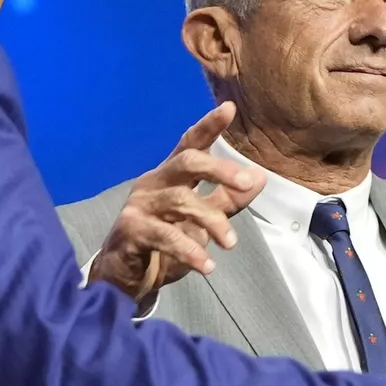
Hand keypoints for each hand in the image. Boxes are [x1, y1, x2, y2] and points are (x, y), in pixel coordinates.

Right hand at [88, 102, 266, 303]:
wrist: (126, 277)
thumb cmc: (165, 242)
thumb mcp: (202, 221)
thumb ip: (228, 200)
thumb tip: (259, 177)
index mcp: (171, 176)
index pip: (191, 144)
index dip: (209, 126)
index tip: (229, 108)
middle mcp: (154, 182)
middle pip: (187, 163)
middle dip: (219, 169)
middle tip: (246, 183)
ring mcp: (140, 204)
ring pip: (181, 201)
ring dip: (211, 221)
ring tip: (231, 243)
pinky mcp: (131, 229)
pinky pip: (165, 236)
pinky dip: (189, 251)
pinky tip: (207, 266)